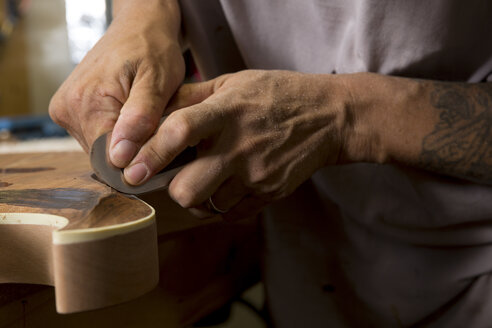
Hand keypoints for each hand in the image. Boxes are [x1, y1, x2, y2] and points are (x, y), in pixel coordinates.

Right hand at [49, 0, 183, 166]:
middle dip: (132, 148)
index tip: (158, 143)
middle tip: (153, 124)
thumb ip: (141, 118)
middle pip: (104, 156)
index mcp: (88, 103)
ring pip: (100, 148)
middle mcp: (68, 110)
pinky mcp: (68, 111)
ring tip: (140, 116)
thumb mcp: (158, 81)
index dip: (138, 158)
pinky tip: (128, 115)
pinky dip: (115, 132)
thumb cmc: (152, 49)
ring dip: (124, 140)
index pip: (110, 159)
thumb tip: (120, 156)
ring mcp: (65, 111)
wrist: (138, 27)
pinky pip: (94, 136)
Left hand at [123, 70, 349, 219]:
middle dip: (173, 189)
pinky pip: (231, 213)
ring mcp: (258, 174)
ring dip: (198, 199)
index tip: (131, 170)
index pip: (180, 131)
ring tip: (206, 180)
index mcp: (228, 110)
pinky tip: (229, 185)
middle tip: (174, 178)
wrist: (329, 117)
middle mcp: (241, 146)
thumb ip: (193, 96)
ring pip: (208, 207)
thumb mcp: (235, 82)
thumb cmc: (278, 95)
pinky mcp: (270, 193)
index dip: (151, 153)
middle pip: (188, 189)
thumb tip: (153, 111)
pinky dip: (222, 205)